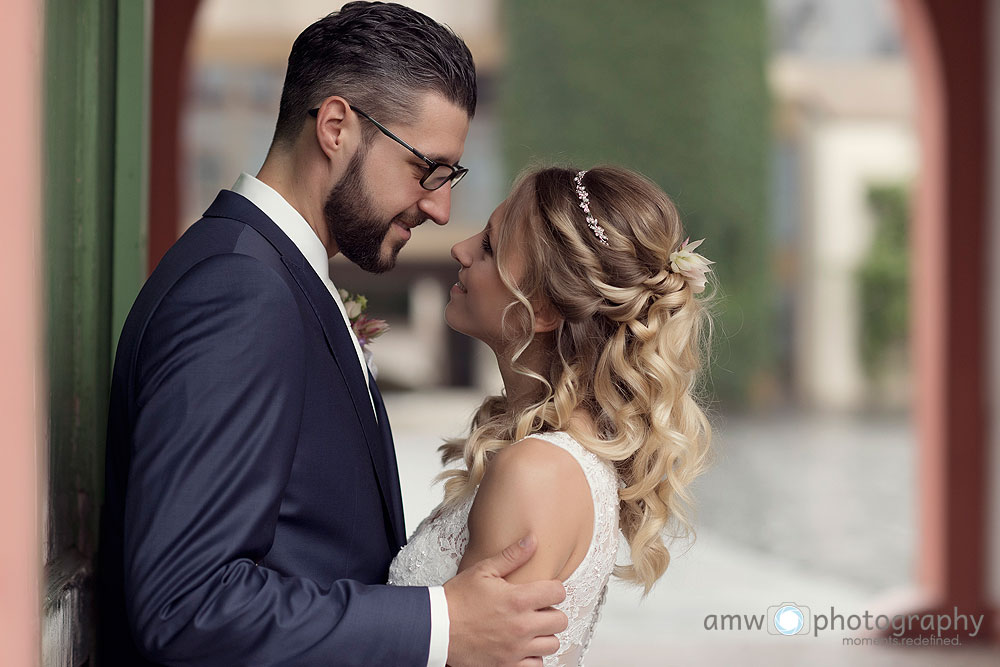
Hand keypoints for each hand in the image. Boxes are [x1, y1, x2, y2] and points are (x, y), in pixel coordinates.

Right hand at [444, 535, 567, 666]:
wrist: (437, 628)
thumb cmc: (457, 600)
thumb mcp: (483, 570)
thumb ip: (512, 556)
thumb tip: (532, 541)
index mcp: (517, 600)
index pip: (558, 593)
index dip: (554, 588)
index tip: (546, 590)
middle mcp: (521, 626)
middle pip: (560, 620)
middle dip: (552, 611)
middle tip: (539, 609)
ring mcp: (515, 648)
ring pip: (552, 644)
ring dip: (545, 635)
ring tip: (531, 627)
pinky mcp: (507, 665)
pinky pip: (537, 665)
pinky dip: (534, 657)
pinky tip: (524, 646)